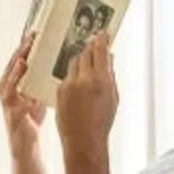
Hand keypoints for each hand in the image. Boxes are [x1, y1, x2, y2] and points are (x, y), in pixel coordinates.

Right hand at [0, 39, 44, 155]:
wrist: (25, 141)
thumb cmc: (29, 117)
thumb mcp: (36, 92)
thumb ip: (39, 79)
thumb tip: (54, 63)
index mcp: (13, 82)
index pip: (19, 59)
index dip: (26, 46)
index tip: (35, 33)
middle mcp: (6, 88)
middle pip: (12, 65)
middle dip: (21, 51)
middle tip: (31, 38)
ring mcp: (7, 101)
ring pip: (9, 79)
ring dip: (16, 68)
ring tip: (24, 58)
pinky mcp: (12, 113)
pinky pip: (15, 100)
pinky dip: (20, 92)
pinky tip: (26, 82)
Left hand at [57, 38, 118, 153]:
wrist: (83, 139)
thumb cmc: (102, 122)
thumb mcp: (113, 97)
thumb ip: (110, 76)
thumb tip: (109, 59)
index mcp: (101, 80)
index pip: (100, 51)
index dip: (101, 40)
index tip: (102, 33)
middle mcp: (84, 79)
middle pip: (85, 53)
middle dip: (90, 48)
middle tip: (94, 43)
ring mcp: (69, 84)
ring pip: (74, 62)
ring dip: (81, 59)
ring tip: (86, 60)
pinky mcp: (59, 90)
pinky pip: (67, 75)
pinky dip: (73, 74)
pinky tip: (78, 79)